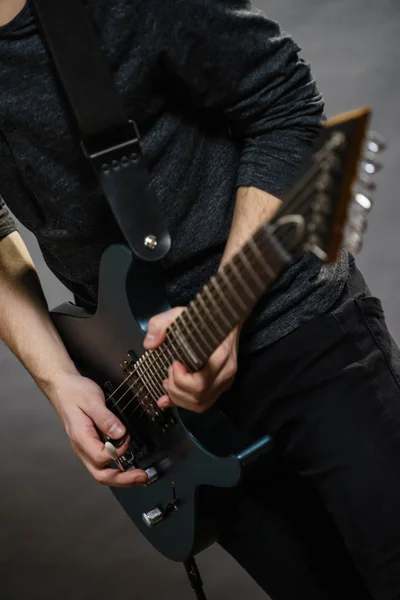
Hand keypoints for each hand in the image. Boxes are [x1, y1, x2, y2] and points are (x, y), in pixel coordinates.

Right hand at [46, 372, 147, 486]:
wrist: (63, 387)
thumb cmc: (75, 392)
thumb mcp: (92, 400)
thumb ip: (106, 418)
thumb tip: (120, 433)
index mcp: (82, 437)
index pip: (100, 457)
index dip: (117, 452)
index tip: (127, 439)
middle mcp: (82, 448)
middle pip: (100, 475)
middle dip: (123, 480)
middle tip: (142, 477)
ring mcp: (86, 448)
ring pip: (101, 472)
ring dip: (121, 477)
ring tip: (138, 476)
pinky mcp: (90, 445)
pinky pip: (102, 463)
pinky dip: (116, 468)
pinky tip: (127, 465)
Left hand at [143, 307, 238, 412]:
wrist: (225, 318)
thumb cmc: (204, 318)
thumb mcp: (179, 314)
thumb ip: (161, 324)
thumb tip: (149, 344)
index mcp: (220, 355)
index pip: (200, 383)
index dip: (181, 379)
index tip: (174, 363)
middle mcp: (226, 372)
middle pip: (198, 397)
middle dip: (176, 388)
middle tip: (168, 373)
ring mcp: (225, 380)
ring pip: (201, 404)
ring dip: (179, 398)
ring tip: (168, 383)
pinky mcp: (221, 385)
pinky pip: (203, 404)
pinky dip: (184, 403)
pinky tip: (170, 398)